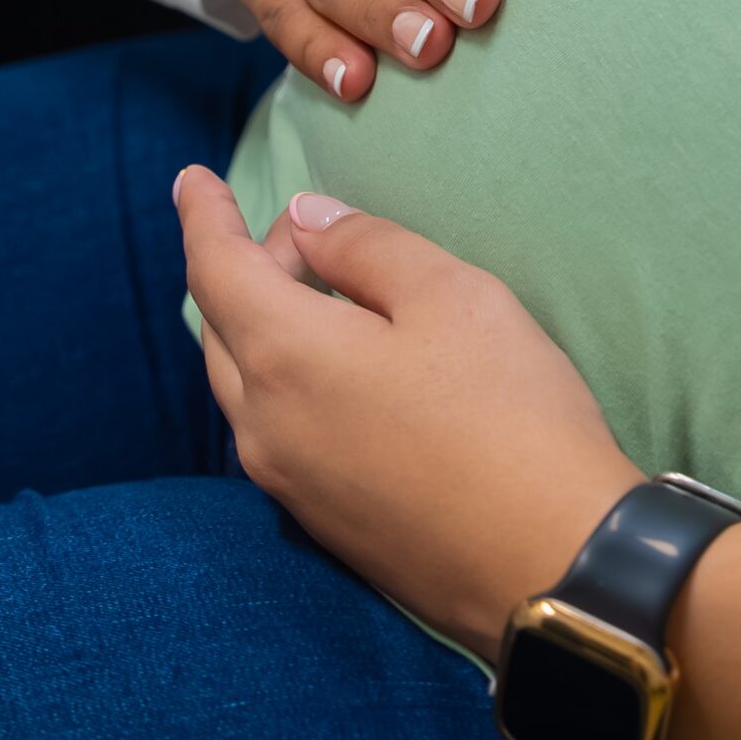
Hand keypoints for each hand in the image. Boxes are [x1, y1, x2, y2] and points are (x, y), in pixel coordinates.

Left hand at [176, 166, 641, 655]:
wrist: (550, 561)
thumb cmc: (511, 415)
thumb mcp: (454, 296)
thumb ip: (367, 247)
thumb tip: (308, 222)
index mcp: (285, 356)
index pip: (215, 269)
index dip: (202, 217)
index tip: (190, 179)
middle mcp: (264, 424)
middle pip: (224, 326)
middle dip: (253, 266)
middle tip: (310, 232)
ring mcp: (288, 482)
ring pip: (246, 383)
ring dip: (268, 325)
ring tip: (326, 293)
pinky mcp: (322, 520)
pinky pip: (276, 428)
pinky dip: (288, 377)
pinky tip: (345, 370)